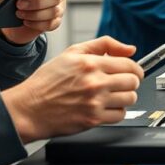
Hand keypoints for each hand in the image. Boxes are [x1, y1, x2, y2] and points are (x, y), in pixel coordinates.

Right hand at [0, 37, 142, 142]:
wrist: (29, 108)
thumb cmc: (47, 81)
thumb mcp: (72, 52)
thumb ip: (103, 45)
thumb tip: (130, 49)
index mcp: (90, 63)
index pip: (129, 65)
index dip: (135, 68)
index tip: (134, 72)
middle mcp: (94, 82)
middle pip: (133, 82)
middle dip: (130, 82)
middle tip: (122, 83)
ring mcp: (95, 102)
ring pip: (130, 99)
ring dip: (125, 97)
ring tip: (112, 95)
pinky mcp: (93, 119)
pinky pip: (120, 115)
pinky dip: (116, 111)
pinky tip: (105, 106)